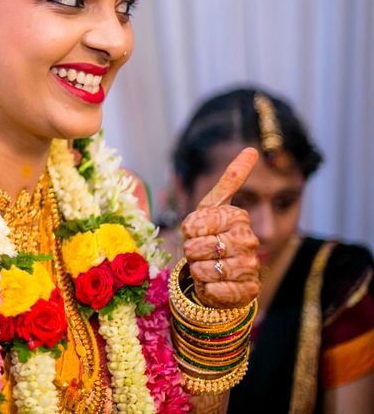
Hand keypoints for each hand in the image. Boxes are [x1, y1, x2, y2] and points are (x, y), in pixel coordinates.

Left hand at [180, 148, 260, 308]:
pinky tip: (213, 285)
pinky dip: (206, 289)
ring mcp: (251, 267)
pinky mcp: (248, 291)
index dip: (188, 231)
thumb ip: (230, 179)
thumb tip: (253, 149)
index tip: (196, 232)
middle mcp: (249, 240)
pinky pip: (213, 290)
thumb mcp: (210, 207)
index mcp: (238, 217)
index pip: (194, 224)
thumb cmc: (210, 237)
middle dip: (190, 252)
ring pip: (204, 270)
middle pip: (197, 248)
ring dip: (197, 271)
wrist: (219, 274)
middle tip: (200, 253)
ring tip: (206, 268)